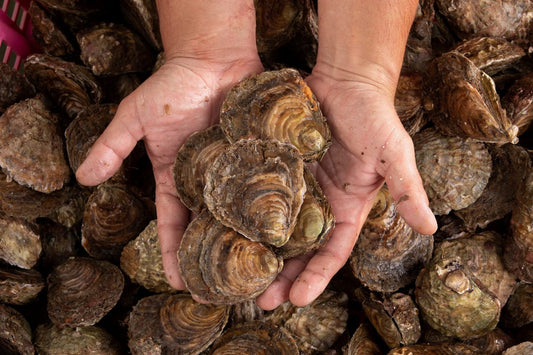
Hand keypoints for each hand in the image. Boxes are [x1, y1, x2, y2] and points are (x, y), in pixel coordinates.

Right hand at [75, 56, 262, 288]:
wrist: (214, 58)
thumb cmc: (174, 84)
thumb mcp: (136, 116)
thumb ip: (112, 146)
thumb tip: (82, 178)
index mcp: (176, 177)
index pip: (173, 223)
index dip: (173, 252)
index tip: (177, 282)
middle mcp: (207, 181)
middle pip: (209, 227)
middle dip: (211, 259)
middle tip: (219, 293)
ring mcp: (235, 171)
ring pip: (240, 215)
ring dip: (243, 244)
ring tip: (252, 275)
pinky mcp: (260, 159)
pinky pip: (266, 189)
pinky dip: (271, 212)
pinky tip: (279, 236)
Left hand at [256, 69, 437, 308]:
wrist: (346, 80)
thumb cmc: (375, 116)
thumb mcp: (394, 154)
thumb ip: (408, 190)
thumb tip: (431, 227)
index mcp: (348, 209)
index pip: (332, 252)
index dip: (316, 276)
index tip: (297, 300)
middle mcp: (320, 204)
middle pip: (299, 249)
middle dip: (283, 276)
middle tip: (260, 300)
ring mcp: (297, 187)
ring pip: (275, 228)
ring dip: (260, 252)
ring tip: (239, 274)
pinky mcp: (277, 169)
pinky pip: (259, 195)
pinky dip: (246, 213)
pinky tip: (226, 228)